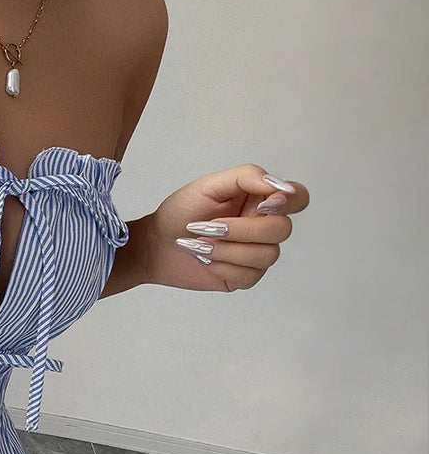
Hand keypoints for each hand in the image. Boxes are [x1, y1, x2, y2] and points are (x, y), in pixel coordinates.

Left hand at [141, 163, 309, 291]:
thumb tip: (279, 185)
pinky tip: (205, 259)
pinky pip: (250, 276)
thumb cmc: (180, 212)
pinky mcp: (245, 276)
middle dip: (241, 230)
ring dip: (226, 250)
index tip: (259, 206)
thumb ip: (247, 177)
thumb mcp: (210, 185)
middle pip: (282, 230)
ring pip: (267, 256)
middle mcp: (263, 225)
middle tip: (207, 227)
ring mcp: (257, 252)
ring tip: (199, 244)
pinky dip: (221, 267)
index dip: (286, 202)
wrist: (156, 244)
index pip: (297, 197)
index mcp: (259, 199)